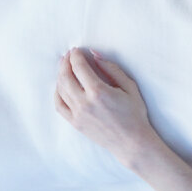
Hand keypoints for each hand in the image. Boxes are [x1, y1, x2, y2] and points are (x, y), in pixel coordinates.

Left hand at [54, 49, 158, 165]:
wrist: (131, 141)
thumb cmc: (134, 113)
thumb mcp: (129, 86)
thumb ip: (112, 69)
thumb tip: (95, 56)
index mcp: (99, 92)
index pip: (80, 68)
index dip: (76, 56)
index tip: (77, 50)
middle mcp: (84, 103)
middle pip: (66, 77)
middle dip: (65, 63)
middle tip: (68, 55)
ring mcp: (77, 114)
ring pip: (60, 90)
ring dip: (60, 75)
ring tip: (64, 67)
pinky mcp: (74, 123)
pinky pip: (59, 105)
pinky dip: (57, 93)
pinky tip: (61, 86)